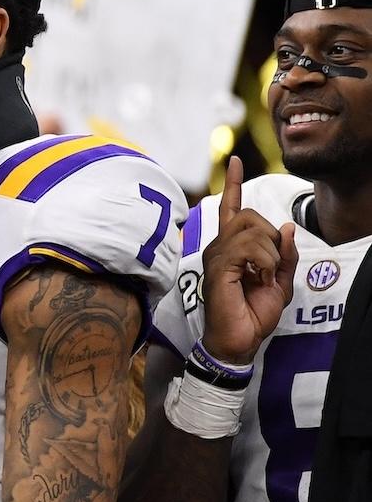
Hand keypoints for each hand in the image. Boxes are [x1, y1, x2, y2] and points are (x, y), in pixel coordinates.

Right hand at [199, 156, 295, 365]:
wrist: (238, 341)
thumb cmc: (252, 314)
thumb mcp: (280, 283)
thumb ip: (284, 255)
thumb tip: (285, 227)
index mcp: (231, 248)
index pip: (231, 208)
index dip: (234, 183)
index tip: (234, 160)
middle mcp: (218, 246)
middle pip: (249, 215)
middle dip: (270, 237)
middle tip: (270, 268)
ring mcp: (216, 255)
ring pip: (252, 229)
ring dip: (270, 254)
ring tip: (263, 277)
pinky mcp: (219, 266)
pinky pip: (249, 247)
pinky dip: (265, 262)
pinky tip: (259, 279)